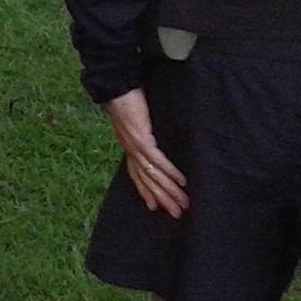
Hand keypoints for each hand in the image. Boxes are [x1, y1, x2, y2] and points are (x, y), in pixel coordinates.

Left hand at [104, 87, 188, 217]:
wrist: (116, 86)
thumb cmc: (129, 99)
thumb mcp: (139, 120)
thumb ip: (147, 132)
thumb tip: (156, 137)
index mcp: (129, 146)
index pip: (137, 175)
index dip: (146, 191)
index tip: (155, 207)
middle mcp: (131, 149)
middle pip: (147, 180)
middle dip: (163, 198)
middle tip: (178, 214)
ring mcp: (135, 145)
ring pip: (153, 174)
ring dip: (169, 190)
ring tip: (183, 203)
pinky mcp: (141, 138)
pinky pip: (156, 159)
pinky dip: (169, 171)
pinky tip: (181, 182)